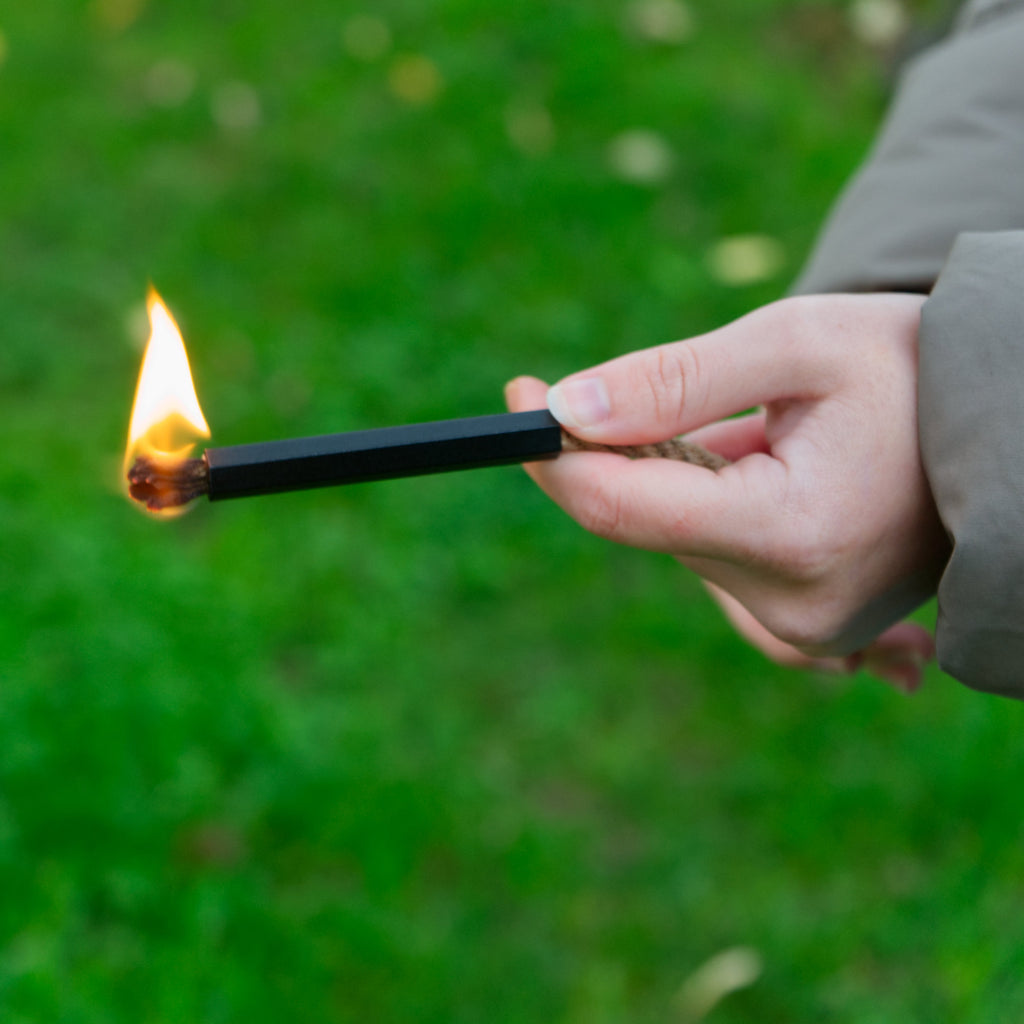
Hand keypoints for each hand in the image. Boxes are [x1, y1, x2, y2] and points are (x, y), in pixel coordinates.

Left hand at [505, 294, 949, 682]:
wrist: (1007, 425)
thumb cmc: (915, 367)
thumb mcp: (795, 344)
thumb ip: (674, 382)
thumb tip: (564, 412)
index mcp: (791, 531)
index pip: (622, 508)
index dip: (556, 453)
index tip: (520, 394)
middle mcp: (794, 604)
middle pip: (651, 523)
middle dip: (646, 453)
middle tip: (699, 395)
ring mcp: (805, 627)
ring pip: (682, 540)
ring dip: (695, 477)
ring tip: (772, 433)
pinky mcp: (810, 628)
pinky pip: (720, 564)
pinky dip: (719, 509)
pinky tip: (772, 472)